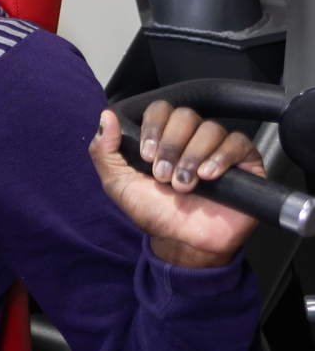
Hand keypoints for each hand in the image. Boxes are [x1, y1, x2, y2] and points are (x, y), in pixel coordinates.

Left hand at [90, 106, 263, 268]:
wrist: (181, 241)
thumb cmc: (153, 212)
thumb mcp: (118, 183)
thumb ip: (105, 151)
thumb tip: (106, 116)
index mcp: (164, 138)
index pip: (161, 109)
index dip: (153, 127)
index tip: (146, 156)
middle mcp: (192, 138)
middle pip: (186, 116)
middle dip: (171, 146)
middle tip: (163, 176)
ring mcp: (219, 148)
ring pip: (211, 129)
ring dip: (191, 157)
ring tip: (183, 185)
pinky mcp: (245, 161)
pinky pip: (238, 143)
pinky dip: (220, 157)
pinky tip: (207, 176)